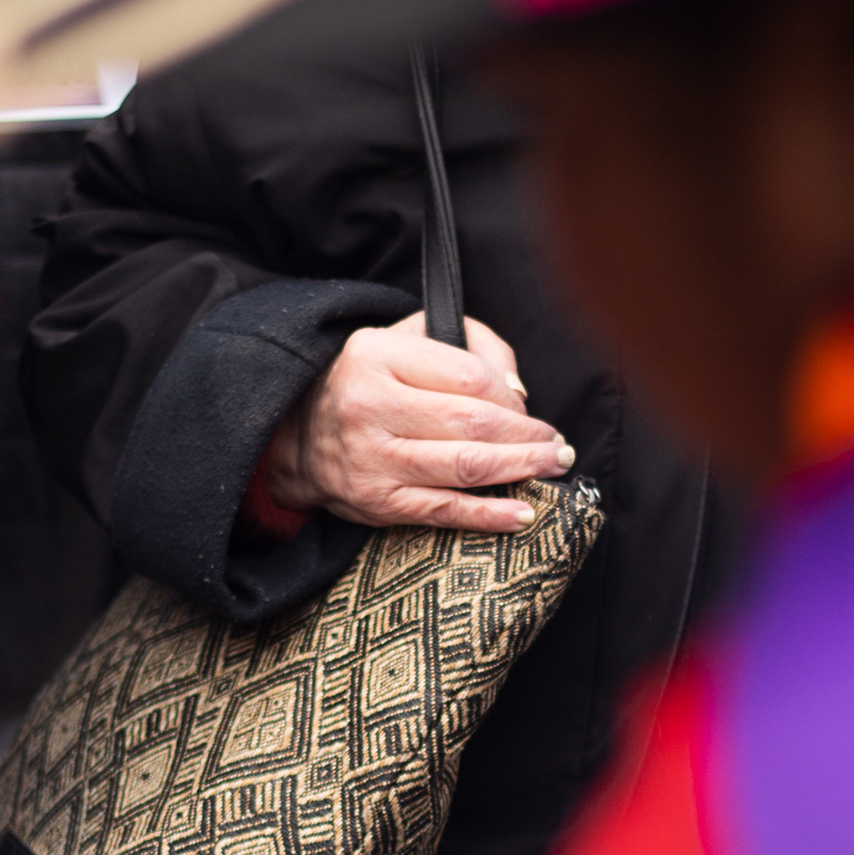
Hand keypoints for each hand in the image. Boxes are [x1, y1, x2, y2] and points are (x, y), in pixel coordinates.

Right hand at [257, 310, 569, 534]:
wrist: (295, 436)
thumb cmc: (366, 382)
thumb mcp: (402, 339)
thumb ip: (467, 343)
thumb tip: (517, 388)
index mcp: (377, 355)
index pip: (469, 376)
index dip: (511, 396)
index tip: (530, 408)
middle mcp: (371, 406)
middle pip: (473, 422)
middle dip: (528, 436)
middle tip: (558, 444)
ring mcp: (373, 458)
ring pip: (465, 466)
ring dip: (520, 469)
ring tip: (552, 467)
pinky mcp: (378, 502)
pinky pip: (444, 511)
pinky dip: (488, 515)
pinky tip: (522, 514)